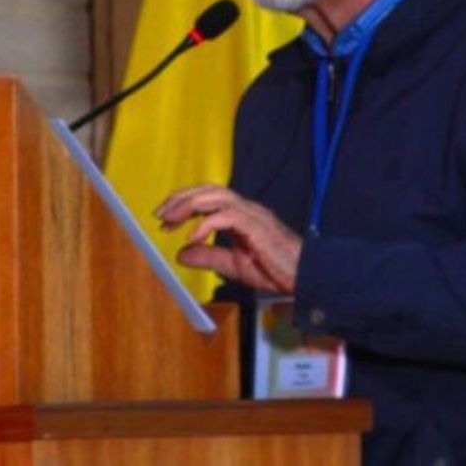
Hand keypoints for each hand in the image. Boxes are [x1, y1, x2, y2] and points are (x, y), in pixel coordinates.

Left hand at [154, 184, 301, 293]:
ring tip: (171, 220)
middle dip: (181, 199)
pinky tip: (193, 237)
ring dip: (189, 205)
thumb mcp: (233, 265)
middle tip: (160, 214)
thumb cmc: (276, 269)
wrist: (304, 275)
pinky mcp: (256, 225)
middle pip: (208, 190)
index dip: (184, 202)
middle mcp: (246, 209)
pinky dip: (206, 225)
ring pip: (216, 196)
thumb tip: (182, 254)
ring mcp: (252, 215)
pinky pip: (227, 216)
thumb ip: (209, 257)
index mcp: (241, 215)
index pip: (208, 197)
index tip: (165, 217)